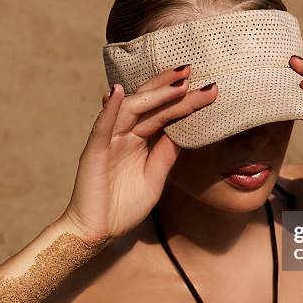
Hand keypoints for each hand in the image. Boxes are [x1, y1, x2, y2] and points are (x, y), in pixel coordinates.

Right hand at [57, 66, 217, 241]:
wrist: (97, 233)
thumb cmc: (124, 206)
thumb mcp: (155, 177)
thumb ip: (167, 153)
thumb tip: (186, 130)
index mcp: (140, 140)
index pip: (165, 114)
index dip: (185, 101)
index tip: (209, 88)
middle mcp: (124, 135)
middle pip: (149, 103)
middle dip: (170, 86)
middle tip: (191, 70)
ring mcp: (108, 141)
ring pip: (131, 109)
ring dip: (153, 93)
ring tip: (176, 82)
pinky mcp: (93, 152)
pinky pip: (101, 127)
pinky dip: (108, 109)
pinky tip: (118, 92)